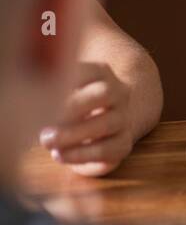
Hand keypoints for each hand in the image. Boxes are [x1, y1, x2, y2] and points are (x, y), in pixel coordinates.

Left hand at [39, 61, 137, 176]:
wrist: (104, 122)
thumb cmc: (71, 104)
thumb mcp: (62, 88)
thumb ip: (49, 87)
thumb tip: (22, 94)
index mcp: (101, 73)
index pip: (89, 70)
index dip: (65, 80)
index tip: (37, 92)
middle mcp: (118, 94)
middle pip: (104, 94)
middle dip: (72, 107)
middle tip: (43, 119)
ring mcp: (123, 119)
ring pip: (107, 123)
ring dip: (73, 134)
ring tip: (46, 141)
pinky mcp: (123, 144)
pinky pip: (108, 150)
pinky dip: (81, 154)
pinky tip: (59, 155)